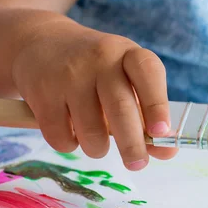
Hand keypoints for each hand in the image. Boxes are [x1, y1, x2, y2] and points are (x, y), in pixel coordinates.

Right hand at [11, 21, 176, 169]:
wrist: (40, 43)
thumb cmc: (96, 72)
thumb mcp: (126, 81)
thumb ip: (148, 116)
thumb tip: (168, 151)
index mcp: (127, 54)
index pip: (148, 72)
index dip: (157, 104)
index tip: (161, 131)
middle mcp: (100, 59)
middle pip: (121, 109)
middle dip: (132, 145)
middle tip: (138, 164)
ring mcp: (68, 75)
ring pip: (91, 132)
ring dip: (98, 148)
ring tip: (96, 141)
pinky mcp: (42, 93)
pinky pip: (62, 138)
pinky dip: (69, 144)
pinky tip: (68, 128)